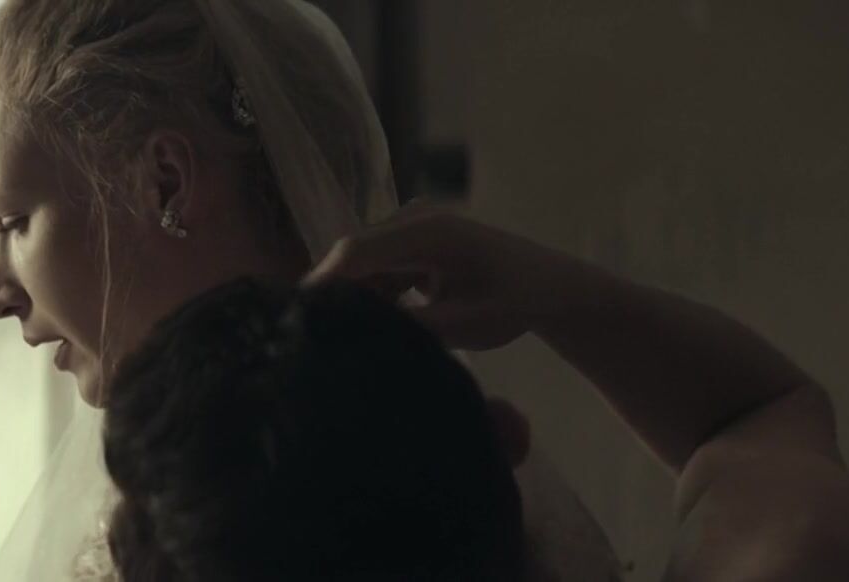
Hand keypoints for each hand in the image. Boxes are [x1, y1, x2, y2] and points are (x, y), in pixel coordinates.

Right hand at [303, 205, 599, 350]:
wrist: (552, 290)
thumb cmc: (514, 304)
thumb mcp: (461, 325)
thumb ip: (408, 327)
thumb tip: (358, 335)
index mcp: (428, 231)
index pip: (356, 251)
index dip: (323, 282)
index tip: (297, 317)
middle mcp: (415, 220)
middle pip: (354, 254)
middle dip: (333, 292)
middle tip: (309, 335)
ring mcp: (414, 229)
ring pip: (364, 263)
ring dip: (354, 297)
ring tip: (335, 335)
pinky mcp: (415, 243)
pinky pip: (380, 267)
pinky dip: (374, 295)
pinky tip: (369, 325)